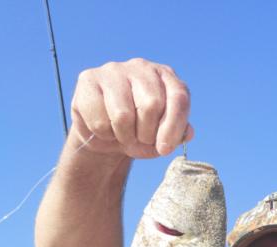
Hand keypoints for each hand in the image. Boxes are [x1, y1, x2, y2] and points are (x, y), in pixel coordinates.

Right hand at [70, 58, 193, 158]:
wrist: (106, 136)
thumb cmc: (140, 134)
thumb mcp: (162, 139)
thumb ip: (177, 135)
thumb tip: (188, 133)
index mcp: (166, 78)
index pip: (178, 98)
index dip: (173, 127)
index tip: (164, 149)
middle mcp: (142, 67)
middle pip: (151, 105)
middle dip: (146, 133)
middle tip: (140, 139)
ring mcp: (114, 70)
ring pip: (123, 115)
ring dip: (124, 136)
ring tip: (123, 135)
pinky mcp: (88, 79)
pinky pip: (99, 119)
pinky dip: (103, 133)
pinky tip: (104, 128)